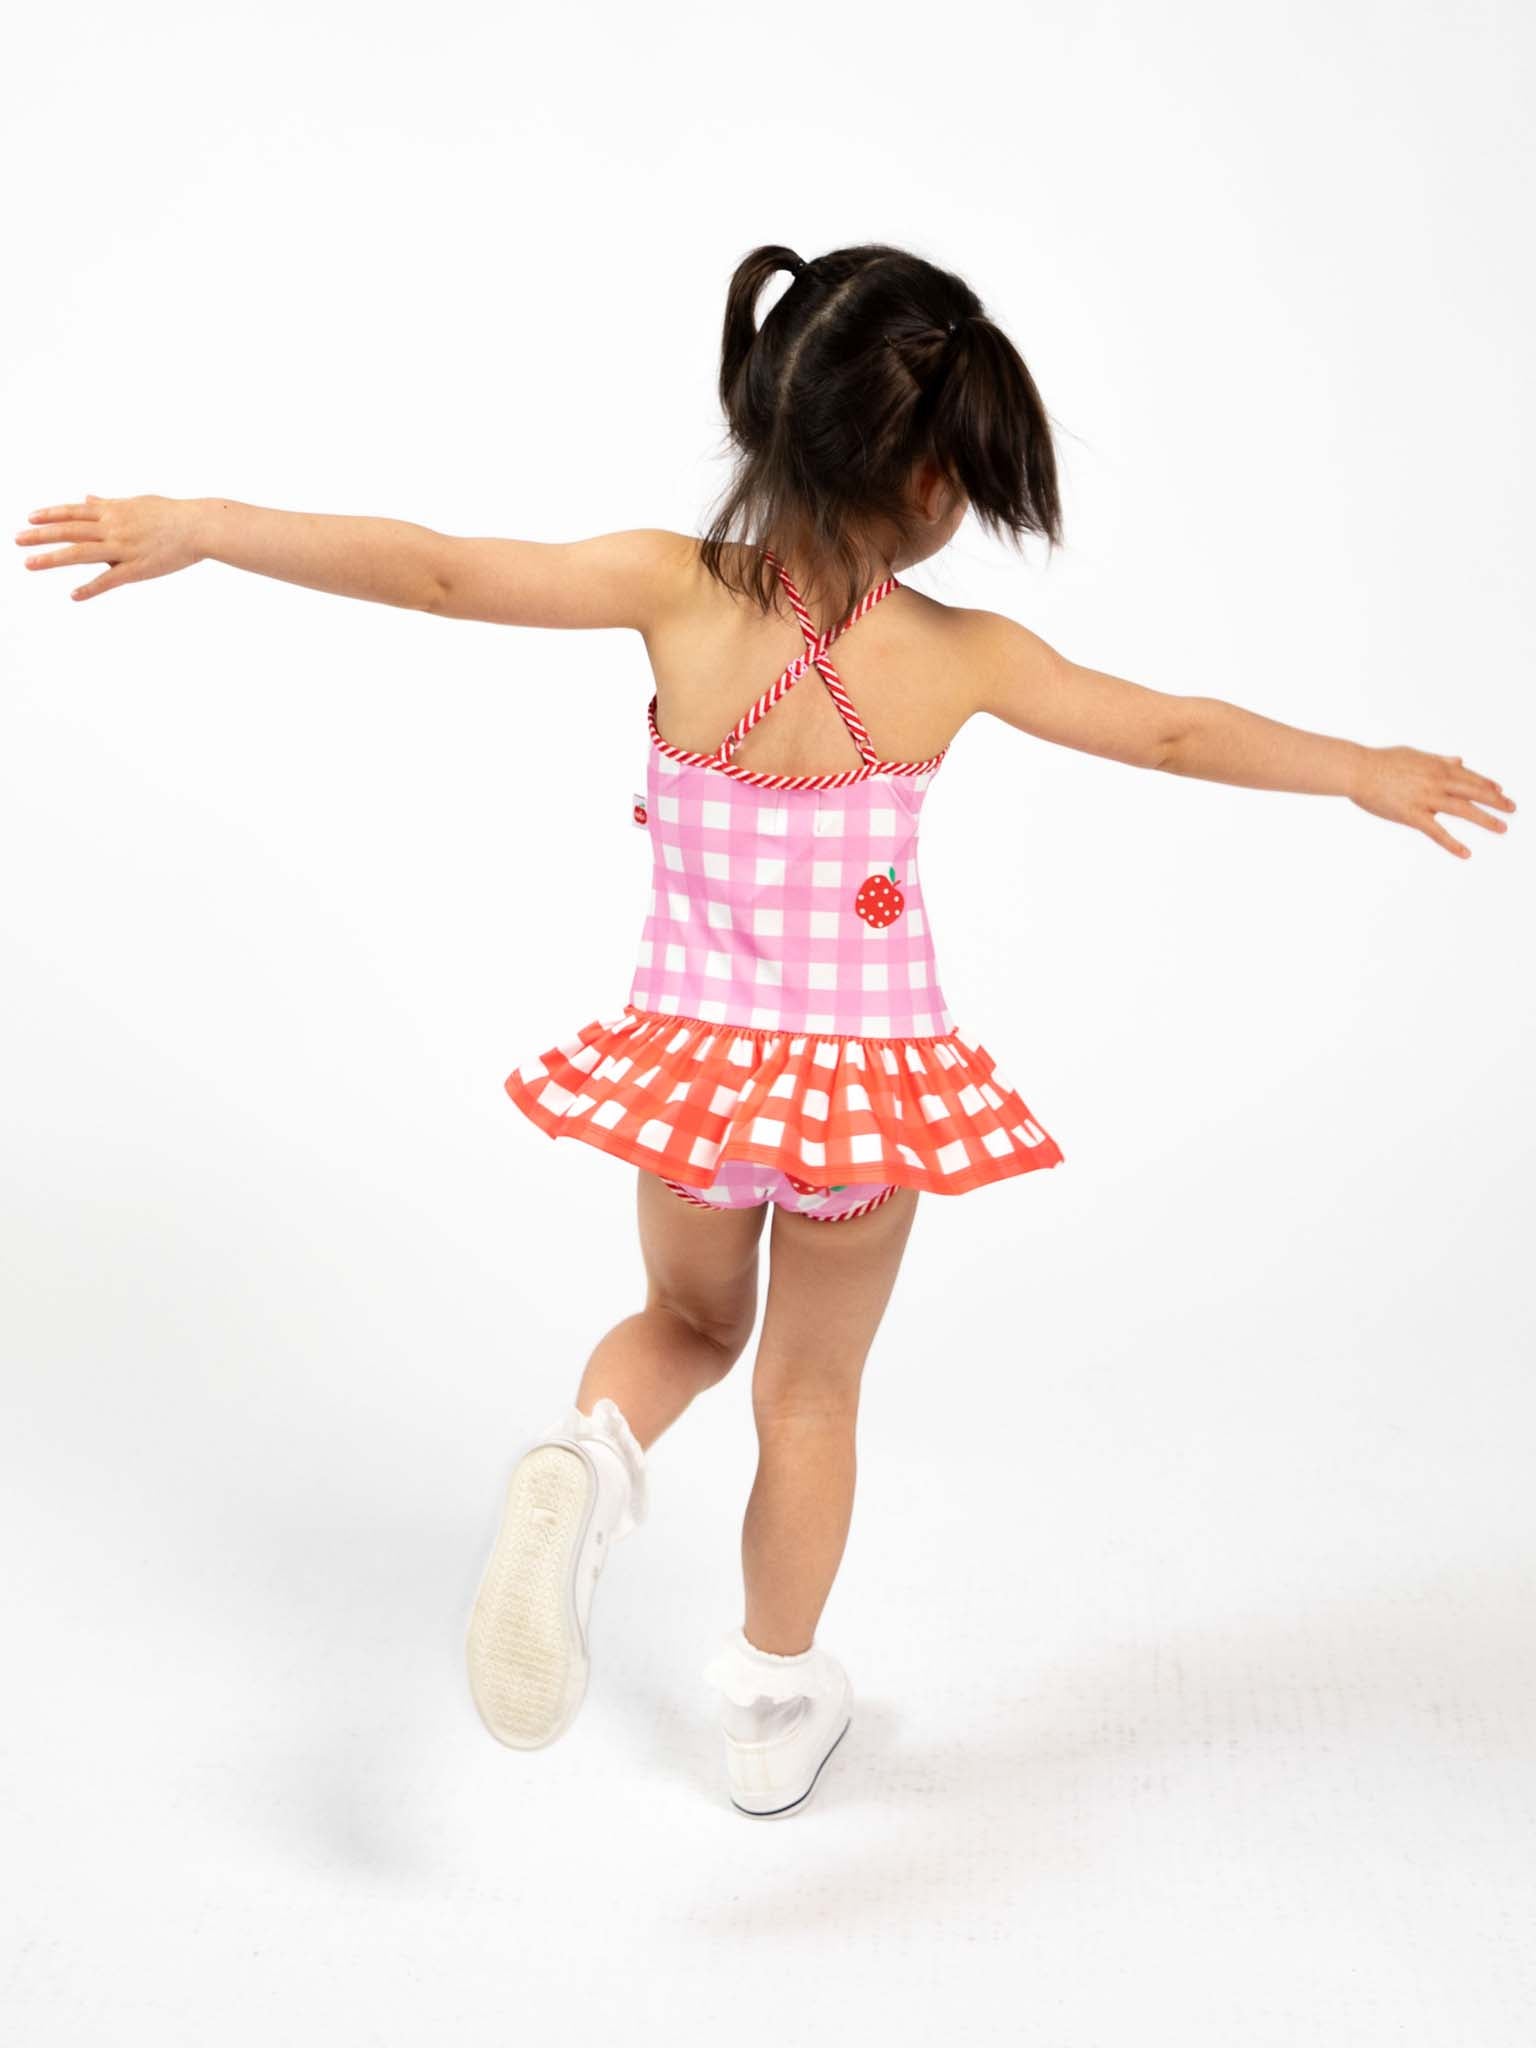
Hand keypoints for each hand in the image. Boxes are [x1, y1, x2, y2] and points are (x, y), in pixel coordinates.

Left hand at [15, 493, 203, 600]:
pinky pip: (109, 580)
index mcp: (113, 512)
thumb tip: (86, 497)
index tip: (29, 517)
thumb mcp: (136, 503)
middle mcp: (113, 528)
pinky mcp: (138, 568)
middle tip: (17, 539)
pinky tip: (73, 595)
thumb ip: (109, 503)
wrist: (199, 525)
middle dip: (40, 535)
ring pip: (81, 553)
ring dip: (52, 558)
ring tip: (29, 563)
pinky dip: (90, 588)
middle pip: (69, 530)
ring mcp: (124, 548)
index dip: (50, 514)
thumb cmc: (172, 514)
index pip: (74, 512)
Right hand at [1348, 744, 1514, 858]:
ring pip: (1463, 809)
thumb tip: (1459, 761)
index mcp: (1437, 766)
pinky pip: (1437, 832)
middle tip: (1513, 809)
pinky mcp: (1412, 815)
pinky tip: (1466, 853)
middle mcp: (1437, 781)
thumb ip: (1438, 760)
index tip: (1500, 791)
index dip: (1487, 784)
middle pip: (1474, 791)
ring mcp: (1426, 798)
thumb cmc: (1381, 761)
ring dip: (1486, 819)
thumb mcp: (1415, 755)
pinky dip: (1453, 844)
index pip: (1469, 776)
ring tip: (1502, 828)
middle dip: (1496, 801)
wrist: (1357, 769)